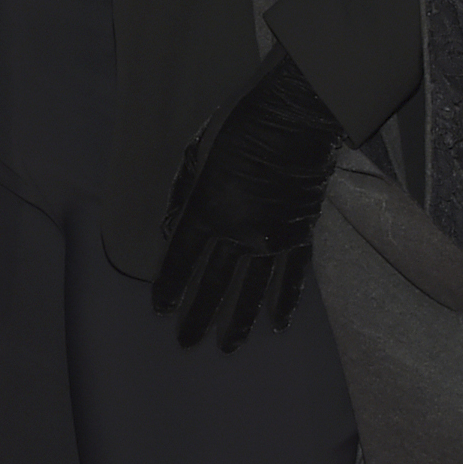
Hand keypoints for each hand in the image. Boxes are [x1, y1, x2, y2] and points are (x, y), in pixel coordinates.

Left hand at [151, 46, 344, 350]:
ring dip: (238, 321)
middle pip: (214, 284)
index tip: (161, 308)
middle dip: (198, 316)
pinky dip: (285, 300)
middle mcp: (238, 233)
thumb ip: (181, 194)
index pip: (182, 259)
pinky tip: (278, 322)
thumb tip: (168, 228)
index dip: (170, 286)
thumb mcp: (195, 152)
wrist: (296, 117)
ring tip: (228, 346)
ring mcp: (272, 238)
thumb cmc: (240, 125)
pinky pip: (292, 276)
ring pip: (253, 290)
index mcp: (207, 211)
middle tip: (187, 343)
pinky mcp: (301, 234)